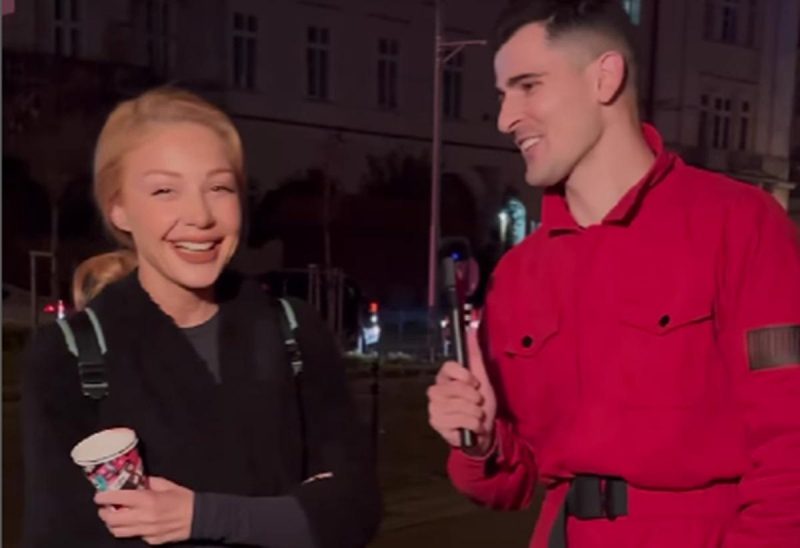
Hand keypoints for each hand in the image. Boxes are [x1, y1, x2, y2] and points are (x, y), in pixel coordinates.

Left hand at [95, 477, 193, 544]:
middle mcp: (142, 517)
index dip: (103, 497)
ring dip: (113, 524)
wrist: (199, 517)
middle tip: (105, 507)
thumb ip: (149, 482)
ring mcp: (145, 531)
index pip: (116, 498)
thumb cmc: (184, 498)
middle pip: (111, 519)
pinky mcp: (150, 541)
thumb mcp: (167, 485)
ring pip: (118, 531)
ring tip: (116, 516)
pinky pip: (134, 536)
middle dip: (103, 513)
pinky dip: (130, 529)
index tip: (99, 496)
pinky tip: (135, 523)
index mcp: (146, 499)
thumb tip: (136, 481)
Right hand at [427, 327, 496, 453]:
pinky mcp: (437, 424)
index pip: (448, 367)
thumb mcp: (482, 378)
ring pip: (458, 406)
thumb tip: (472, 328)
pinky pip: (458, 420)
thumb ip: (475, 354)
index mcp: (445, 377)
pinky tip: (472, 427)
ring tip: (477, 415)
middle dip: (473, 397)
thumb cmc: (481, 403)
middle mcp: (436, 391)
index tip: (475, 383)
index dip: (464, 375)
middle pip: (454, 388)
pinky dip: (472, 424)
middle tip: (478, 402)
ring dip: (475, 412)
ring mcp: (434, 408)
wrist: (484, 431)